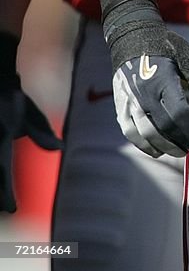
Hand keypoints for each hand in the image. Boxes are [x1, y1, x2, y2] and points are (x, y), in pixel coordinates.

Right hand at [0, 75, 61, 212]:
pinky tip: (3, 185)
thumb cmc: (14, 101)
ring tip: (4, 202)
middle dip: (0, 195)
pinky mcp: (0, 139)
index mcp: (3, 140)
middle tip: (6, 208)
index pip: (4, 174)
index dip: (7, 195)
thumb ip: (41, 134)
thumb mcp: (29, 115)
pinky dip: (0, 180)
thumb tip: (61, 148)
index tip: (12, 209)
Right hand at [112, 31, 188, 158]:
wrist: (132, 40)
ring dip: (164, 147)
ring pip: (146, 134)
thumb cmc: (166, 49)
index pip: (180, 114)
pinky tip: (157, 149)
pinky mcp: (121, 106)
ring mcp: (130, 101)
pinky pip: (130, 132)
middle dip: (181, 142)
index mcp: (163, 80)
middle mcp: (145, 93)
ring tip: (179, 150)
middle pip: (164, 127)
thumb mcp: (188, 57)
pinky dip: (144, 145)